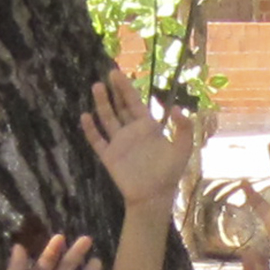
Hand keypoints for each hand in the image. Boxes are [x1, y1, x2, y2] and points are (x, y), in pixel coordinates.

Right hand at [83, 71, 195, 205]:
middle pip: (119, 106)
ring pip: (107, 118)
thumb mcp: (183, 149)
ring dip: (102, 103)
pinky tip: (85, 116)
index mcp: (147, 126)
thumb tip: (176, 108)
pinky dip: (91, 129)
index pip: (134, 102)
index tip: (117, 73)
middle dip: (114, 90)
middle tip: (109, 73)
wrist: (154, 196)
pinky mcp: (108, 156)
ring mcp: (118, 143)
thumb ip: (183, 128)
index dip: (126, 87)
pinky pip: (97, 140)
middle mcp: (131, 131)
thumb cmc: (169, 173)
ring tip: (96, 87)